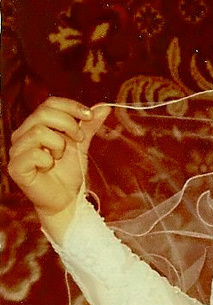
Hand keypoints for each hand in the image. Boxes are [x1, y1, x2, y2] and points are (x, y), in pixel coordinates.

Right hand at [7, 98, 111, 223]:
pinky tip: (49, 168)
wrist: (65, 200)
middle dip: (69, 124)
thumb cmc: (68, 172)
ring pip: (39, 132)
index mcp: (36, 125)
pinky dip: (48, 161)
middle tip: (79, 140)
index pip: (50, 104)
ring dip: (59, 145)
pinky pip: (34, 154)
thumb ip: (89, 126)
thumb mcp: (81, 145)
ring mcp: (17, 150)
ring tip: (60, 157)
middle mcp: (23, 134)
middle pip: (44, 113)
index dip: (71, 106)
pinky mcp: (16, 167)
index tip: (90, 116)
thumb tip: (104, 106)